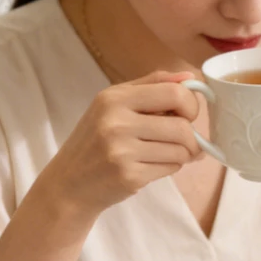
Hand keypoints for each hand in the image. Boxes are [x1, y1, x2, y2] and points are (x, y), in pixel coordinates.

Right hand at [36, 70, 203, 221]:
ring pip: (181, 151)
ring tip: (163, 153)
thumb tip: (190, 77)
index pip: (175, 93)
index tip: (186, 115)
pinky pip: (171, 168)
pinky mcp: (129, 176)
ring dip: (181, 154)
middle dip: (191, 137)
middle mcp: (116, 122)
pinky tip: (151, 165)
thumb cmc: (96, 140)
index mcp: (115, 98)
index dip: (191, 105)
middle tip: (184, 141)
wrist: (69, 183)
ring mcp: (122, 151)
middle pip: (182, 127)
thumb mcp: (114, 103)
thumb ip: (153, 85)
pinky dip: (169, 168)